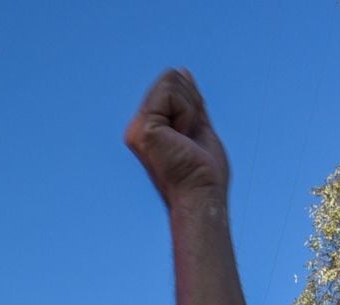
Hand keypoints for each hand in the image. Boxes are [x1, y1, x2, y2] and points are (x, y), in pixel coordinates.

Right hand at [124, 70, 229, 207]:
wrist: (202, 196)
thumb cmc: (203, 174)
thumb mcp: (199, 128)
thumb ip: (189, 103)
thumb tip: (182, 72)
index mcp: (148, 128)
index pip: (171, 86)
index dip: (192, 102)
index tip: (192, 136)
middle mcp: (137, 127)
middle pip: (172, 77)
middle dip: (192, 103)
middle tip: (189, 138)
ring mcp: (137, 127)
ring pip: (171, 80)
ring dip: (190, 109)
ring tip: (185, 139)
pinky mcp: (144, 128)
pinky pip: (171, 93)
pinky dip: (187, 114)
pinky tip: (182, 139)